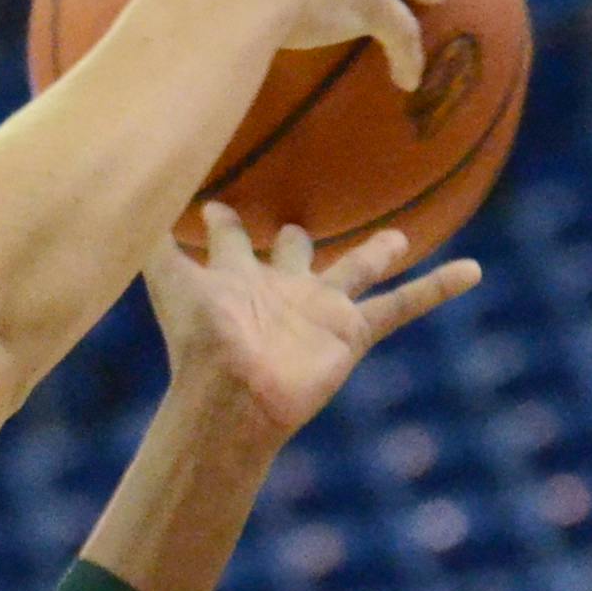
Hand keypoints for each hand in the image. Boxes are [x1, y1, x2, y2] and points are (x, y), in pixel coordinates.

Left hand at [148, 204, 482, 437]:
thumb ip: (150, 243)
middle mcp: (278, 288)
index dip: (218, 224)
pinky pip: (403, 305)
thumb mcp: (171, 283)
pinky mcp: (350, 332)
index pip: (227, 241)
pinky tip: (473, 270)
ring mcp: (318, 310)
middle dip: (291, 238)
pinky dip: (437, 288)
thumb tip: (118, 195)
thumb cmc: (198, 340)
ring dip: (377, 253)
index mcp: (235, 277)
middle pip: (292, 252)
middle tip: (292, 220)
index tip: (210, 204)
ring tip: (397, 237)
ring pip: (356, 271)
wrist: (232, 395)